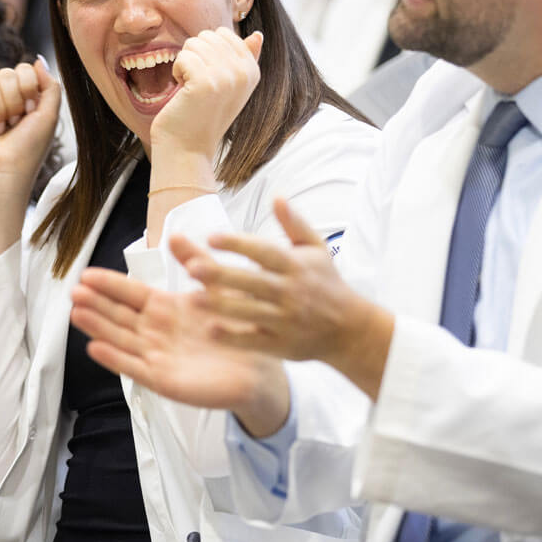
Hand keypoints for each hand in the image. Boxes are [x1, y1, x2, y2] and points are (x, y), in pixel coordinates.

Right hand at [0, 57, 60, 197]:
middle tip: (14, 124)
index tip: (31, 112)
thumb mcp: (49, 116)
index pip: (22, 69)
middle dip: (14, 101)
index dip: (28, 88)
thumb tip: (37, 59)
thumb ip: (51, 86)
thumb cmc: (28, 150)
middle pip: (5, 73)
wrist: (6, 174)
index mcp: (20, 97)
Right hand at [70, 268, 289, 436]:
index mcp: (167, 308)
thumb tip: (174, 234)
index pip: (131, 293)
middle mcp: (156, 331)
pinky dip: (115, 359)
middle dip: (96, 303)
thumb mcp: (218, 289)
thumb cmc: (240, 330)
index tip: (86, 274)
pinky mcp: (163, 380)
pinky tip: (95, 347)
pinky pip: (134, 368)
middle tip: (74, 291)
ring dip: (98, 327)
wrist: (261, 371)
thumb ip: (196, 262)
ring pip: (120, 339)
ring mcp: (157, 356)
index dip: (109, 284)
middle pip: (119, 315)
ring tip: (76, 312)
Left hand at [150, 28, 263, 160]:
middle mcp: (244, 72)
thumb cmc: (202, 116)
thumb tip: (258, 34)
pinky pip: (183, 57)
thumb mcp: (230, 86)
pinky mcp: (205, 82)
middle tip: (197, 86)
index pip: (224, 33)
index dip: (207, 53)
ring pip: (193, 44)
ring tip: (191, 90)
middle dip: (194, 57)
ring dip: (184, 65)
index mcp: (252, 71)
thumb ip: (244, 59)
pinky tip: (183, 93)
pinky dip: (176, 73)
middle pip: (206, 36)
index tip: (209, 79)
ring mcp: (226, 77)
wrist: (187, 149)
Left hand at [177, 198, 393, 397]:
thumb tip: (277, 196)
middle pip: (252, 282)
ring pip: (250, 312)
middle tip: (191, 268)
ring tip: (191, 299)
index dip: (238, 244)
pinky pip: (255, 342)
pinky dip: (234, 338)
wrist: (350, 330)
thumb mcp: (317, 249)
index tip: (211, 237)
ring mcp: (286, 320)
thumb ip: (295, 224)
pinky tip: (210, 330)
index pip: (264, 252)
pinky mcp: (282, 345)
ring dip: (220, 306)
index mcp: (296, 266)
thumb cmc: (327, 283)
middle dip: (222, 275)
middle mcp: (291, 292)